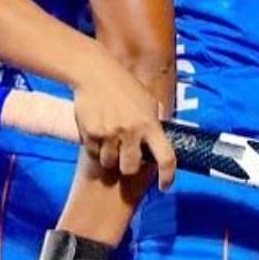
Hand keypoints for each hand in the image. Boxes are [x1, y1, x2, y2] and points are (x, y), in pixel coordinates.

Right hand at [70, 50, 175, 189]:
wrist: (95, 73)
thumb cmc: (125, 85)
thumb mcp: (147, 100)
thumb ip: (155, 120)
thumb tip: (164, 138)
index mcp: (150, 124)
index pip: (166, 157)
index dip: (168, 176)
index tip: (164, 186)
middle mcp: (131, 131)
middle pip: (131, 167)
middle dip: (128, 165)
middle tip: (125, 155)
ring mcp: (109, 133)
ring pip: (110, 163)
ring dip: (110, 157)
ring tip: (109, 140)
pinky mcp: (90, 133)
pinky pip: (93, 153)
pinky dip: (95, 148)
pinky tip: (97, 131)